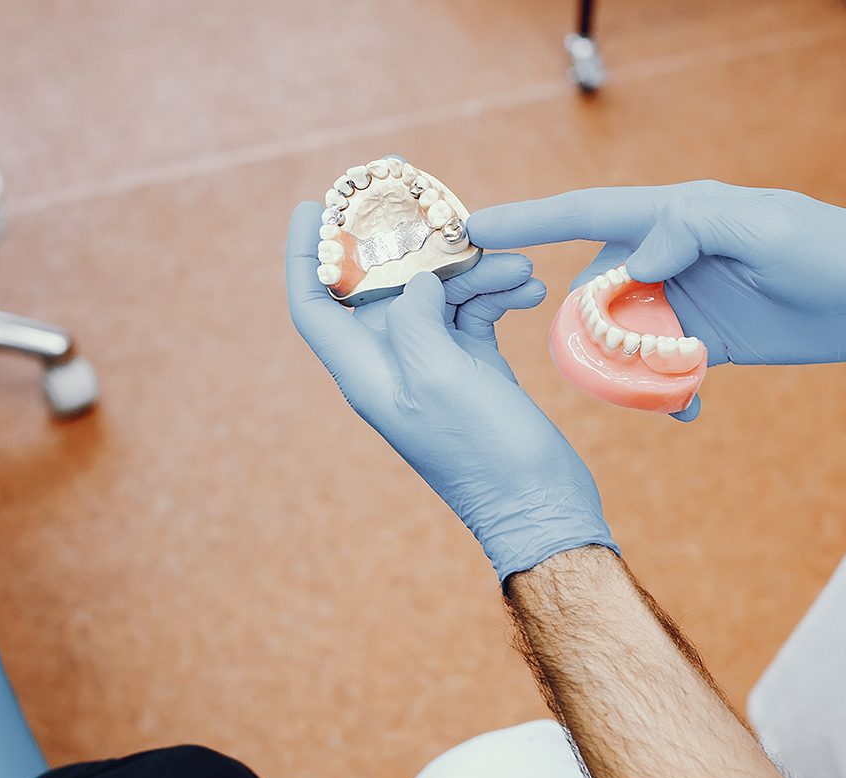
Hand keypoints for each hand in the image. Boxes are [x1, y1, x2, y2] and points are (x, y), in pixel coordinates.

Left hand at [286, 201, 613, 580]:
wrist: (541, 506)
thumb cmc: (484, 454)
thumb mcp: (439, 377)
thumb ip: (413, 318)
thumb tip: (417, 280)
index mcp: (365, 372)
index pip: (314, 305)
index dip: (305, 255)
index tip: (312, 207)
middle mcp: (392, 365)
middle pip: (382, 286)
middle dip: (408, 243)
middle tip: (433, 201)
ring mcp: (433, 366)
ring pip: (438, 293)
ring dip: (475, 271)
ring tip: (518, 265)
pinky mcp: (472, 367)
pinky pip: (474, 312)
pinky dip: (498, 294)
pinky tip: (530, 289)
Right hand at [470, 181, 845, 367]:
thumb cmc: (834, 250)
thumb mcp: (769, 231)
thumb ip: (694, 231)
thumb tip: (631, 261)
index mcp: (676, 215)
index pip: (588, 214)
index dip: (528, 221)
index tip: (472, 229)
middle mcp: (670, 254)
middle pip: (595, 289)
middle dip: (584, 327)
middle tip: (598, 363)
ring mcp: (685, 299)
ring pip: (623, 335)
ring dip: (626, 370)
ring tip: (658, 391)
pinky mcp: (706, 338)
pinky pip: (660, 368)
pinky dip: (663, 392)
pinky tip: (688, 408)